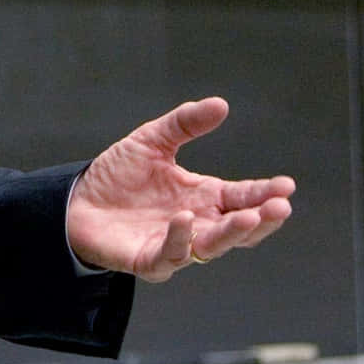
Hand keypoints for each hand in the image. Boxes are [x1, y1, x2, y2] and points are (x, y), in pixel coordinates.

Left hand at [65, 97, 293, 283]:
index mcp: (203, 196)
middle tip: (281, 207)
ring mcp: (175, 244)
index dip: (264, 192)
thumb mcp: (152, 141)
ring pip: (212, 246)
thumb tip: (221, 104)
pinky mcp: (149, 260)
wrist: (76, 201)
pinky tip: (185, 218)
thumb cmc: (117, 176)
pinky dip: (180, 239)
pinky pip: (170, 255)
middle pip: (238, 227)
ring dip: (232, 233)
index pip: (242, 197)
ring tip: (249, 217)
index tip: (286, 185)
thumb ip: (185, 124)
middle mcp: (196, 223)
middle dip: (262, 218)